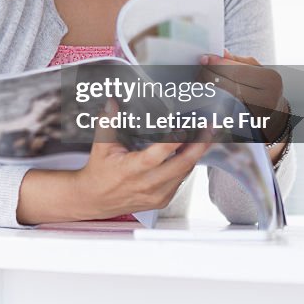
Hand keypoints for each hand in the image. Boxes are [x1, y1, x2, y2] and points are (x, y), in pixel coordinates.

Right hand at [69, 101, 212, 219]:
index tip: (187, 127)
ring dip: (195, 154)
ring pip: (184, 172)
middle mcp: (147, 184)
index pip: (158, 154)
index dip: (174, 141)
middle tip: (209, 128)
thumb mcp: (100, 146)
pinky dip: (185, 166)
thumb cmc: (99, 173)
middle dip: (199, 145)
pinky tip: (188, 153)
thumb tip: (112, 102)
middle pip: (181, 165)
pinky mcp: (162, 200)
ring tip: (204, 137)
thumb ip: (108, 122)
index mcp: (132, 169)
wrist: (95, 200)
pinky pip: (180, 180)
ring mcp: (157, 195)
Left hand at [198, 50, 289, 160]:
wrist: (272, 113)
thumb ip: (237, 61)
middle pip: (228, 85)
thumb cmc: (262, 86)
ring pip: (223, 99)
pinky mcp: (244, 125)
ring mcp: (255, 116)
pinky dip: (210, 101)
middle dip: (209, 75)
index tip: (204, 58)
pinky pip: (222, 112)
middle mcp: (266, 99)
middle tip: (199, 69)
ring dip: (207, 89)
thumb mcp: (256, 69)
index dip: (218, 64)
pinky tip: (204, 94)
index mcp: (270, 80)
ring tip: (199, 80)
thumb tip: (221, 52)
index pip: (238, 71)